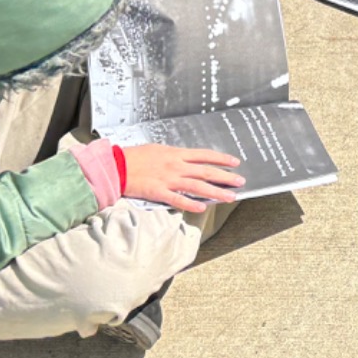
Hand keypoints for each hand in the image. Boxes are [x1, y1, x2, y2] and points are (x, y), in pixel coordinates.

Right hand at [121, 143, 244, 211]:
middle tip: (240, 182)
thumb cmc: (135, 156)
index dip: (221, 159)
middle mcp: (176, 166)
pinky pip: (178, 199)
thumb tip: (187, 160)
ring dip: (215, 192)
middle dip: (225, 177)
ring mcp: (168, 179)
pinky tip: (203, 208)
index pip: (205, 155)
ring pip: (197, 186)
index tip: (235, 162)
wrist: (116, 165)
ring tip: (230, 197)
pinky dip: (191, 204)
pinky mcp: (158, 192)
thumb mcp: (159, 150)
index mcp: (177, 154)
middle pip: (206, 172)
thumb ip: (175, 156)